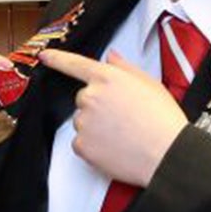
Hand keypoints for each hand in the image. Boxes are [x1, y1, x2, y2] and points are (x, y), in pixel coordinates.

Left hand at [38, 47, 189, 189]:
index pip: (75, 64)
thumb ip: (125, 68)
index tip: (44, 56)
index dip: (57, 58)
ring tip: (122, 134)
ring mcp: (83, 122)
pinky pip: (81, 143)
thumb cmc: (162, 121)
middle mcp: (91, 97)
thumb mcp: (150, 84)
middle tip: (122, 118)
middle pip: (83, 98)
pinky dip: (94, 146)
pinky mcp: (81, 145)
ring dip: (96, 127)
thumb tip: (111, 57)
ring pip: (82, 122)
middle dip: (98, 106)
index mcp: (107, 78)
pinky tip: (115, 147)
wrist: (166, 154)